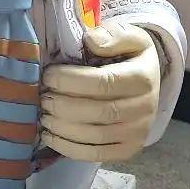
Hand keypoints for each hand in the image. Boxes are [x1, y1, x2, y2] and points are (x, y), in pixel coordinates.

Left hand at [40, 21, 160, 163]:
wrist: (146, 82)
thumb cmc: (128, 56)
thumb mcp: (127, 36)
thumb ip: (111, 34)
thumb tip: (91, 40)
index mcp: (143, 78)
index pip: (103, 83)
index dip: (70, 81)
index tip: (48, 75)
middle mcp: (145, 108)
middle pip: (97, 112)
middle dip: (63, 105)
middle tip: (43, 97)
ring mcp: (137, 133)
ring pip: (94, 136)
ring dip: (62, 127)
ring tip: (43, 116)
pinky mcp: (128, 150)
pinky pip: (96, 155)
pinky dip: (69, 148)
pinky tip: (50, 136)